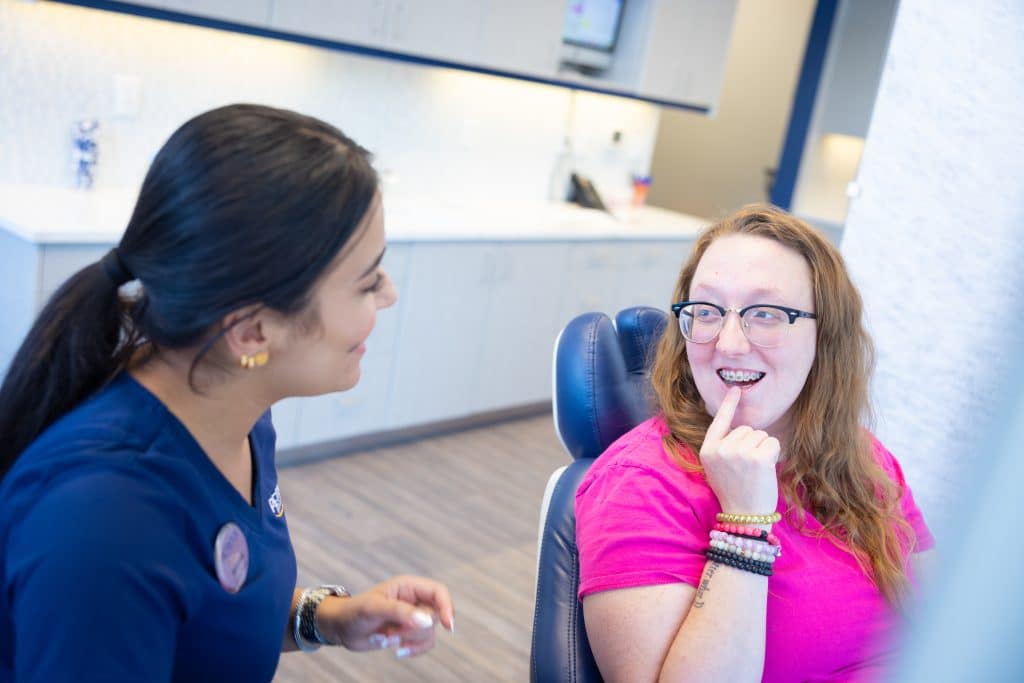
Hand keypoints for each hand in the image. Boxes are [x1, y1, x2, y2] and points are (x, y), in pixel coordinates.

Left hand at [316, 575, 454, 657]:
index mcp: (409, 586)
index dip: (447, 607)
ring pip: (429, 632)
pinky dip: (413, 650)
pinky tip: (397, 651)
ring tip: (385, 638)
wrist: (341, 629)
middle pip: (434, 616)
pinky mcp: (409, 633)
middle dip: (412, 629)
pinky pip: (424, 644)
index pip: (439, 592)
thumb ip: (401, 612)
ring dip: (408, 640)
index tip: (448, 625)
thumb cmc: (355, 612)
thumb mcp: (374, 609)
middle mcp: (414, 601)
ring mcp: (413, 618)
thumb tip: (428, 621)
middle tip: (391, 633)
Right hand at [699, 387, 780, 516]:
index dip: (728, 405)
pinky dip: (773, 454)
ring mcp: (738, 452)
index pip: (718, 422)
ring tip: (755, 471)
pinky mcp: (756, 458)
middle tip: (747, 468)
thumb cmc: (734, 491)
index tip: (736, 389)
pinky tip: (765, 469)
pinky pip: (772, 442)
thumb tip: (739, 428)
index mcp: (708, 450)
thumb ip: (722, 447)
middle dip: (752, 444)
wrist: (744, 516)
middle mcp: (721, 448)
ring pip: (760, 435)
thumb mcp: (717, 468)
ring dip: (762, 449)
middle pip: (746, 429)